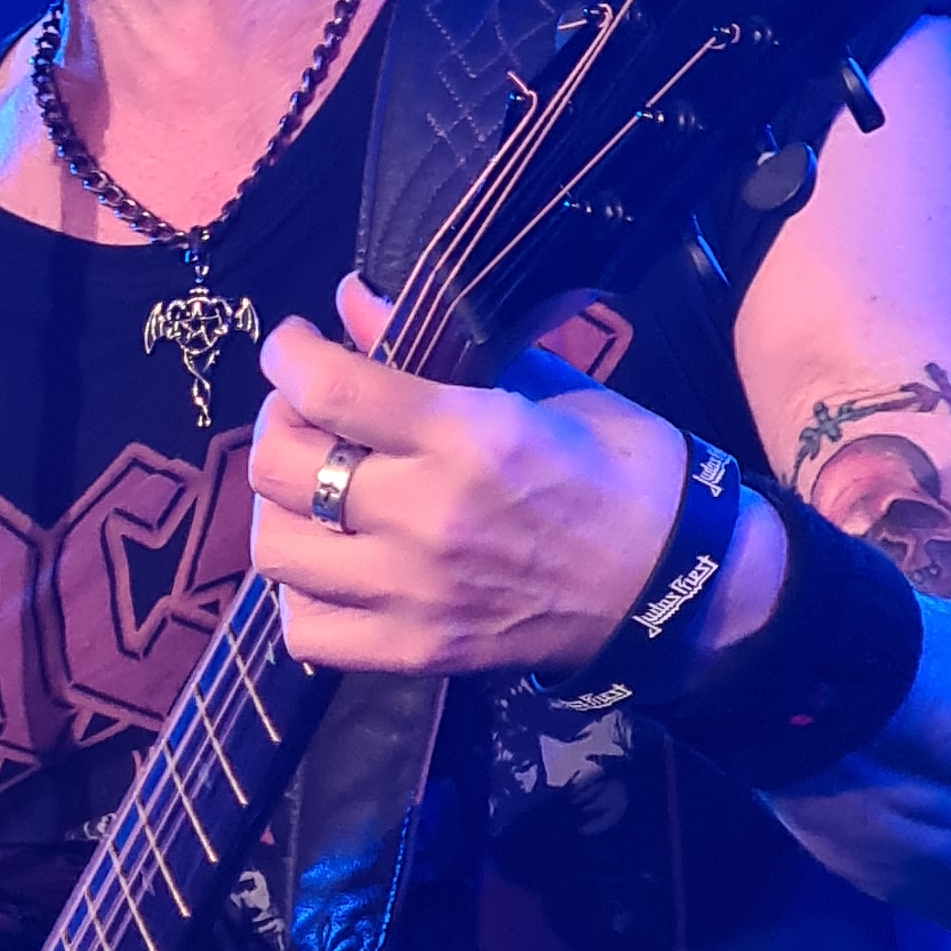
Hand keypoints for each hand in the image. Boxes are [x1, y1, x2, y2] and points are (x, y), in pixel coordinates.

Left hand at [248, 276, 738, 677]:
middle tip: (305, 414)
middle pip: (281, 468)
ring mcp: (418, 593)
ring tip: (310, 489)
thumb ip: (435, 345)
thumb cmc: (618, 468)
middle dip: (277, 422)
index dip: (288, 354)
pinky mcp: (418, 651)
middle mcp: (431, 517)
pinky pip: (308, 629)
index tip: (292, 345)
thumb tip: (350, 299)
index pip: (330, 388)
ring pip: (278, 549)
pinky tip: (330, 563)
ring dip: (277, 507)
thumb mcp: (541, 385)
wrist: (674, 583)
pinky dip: (300, 593)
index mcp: (471, 436)